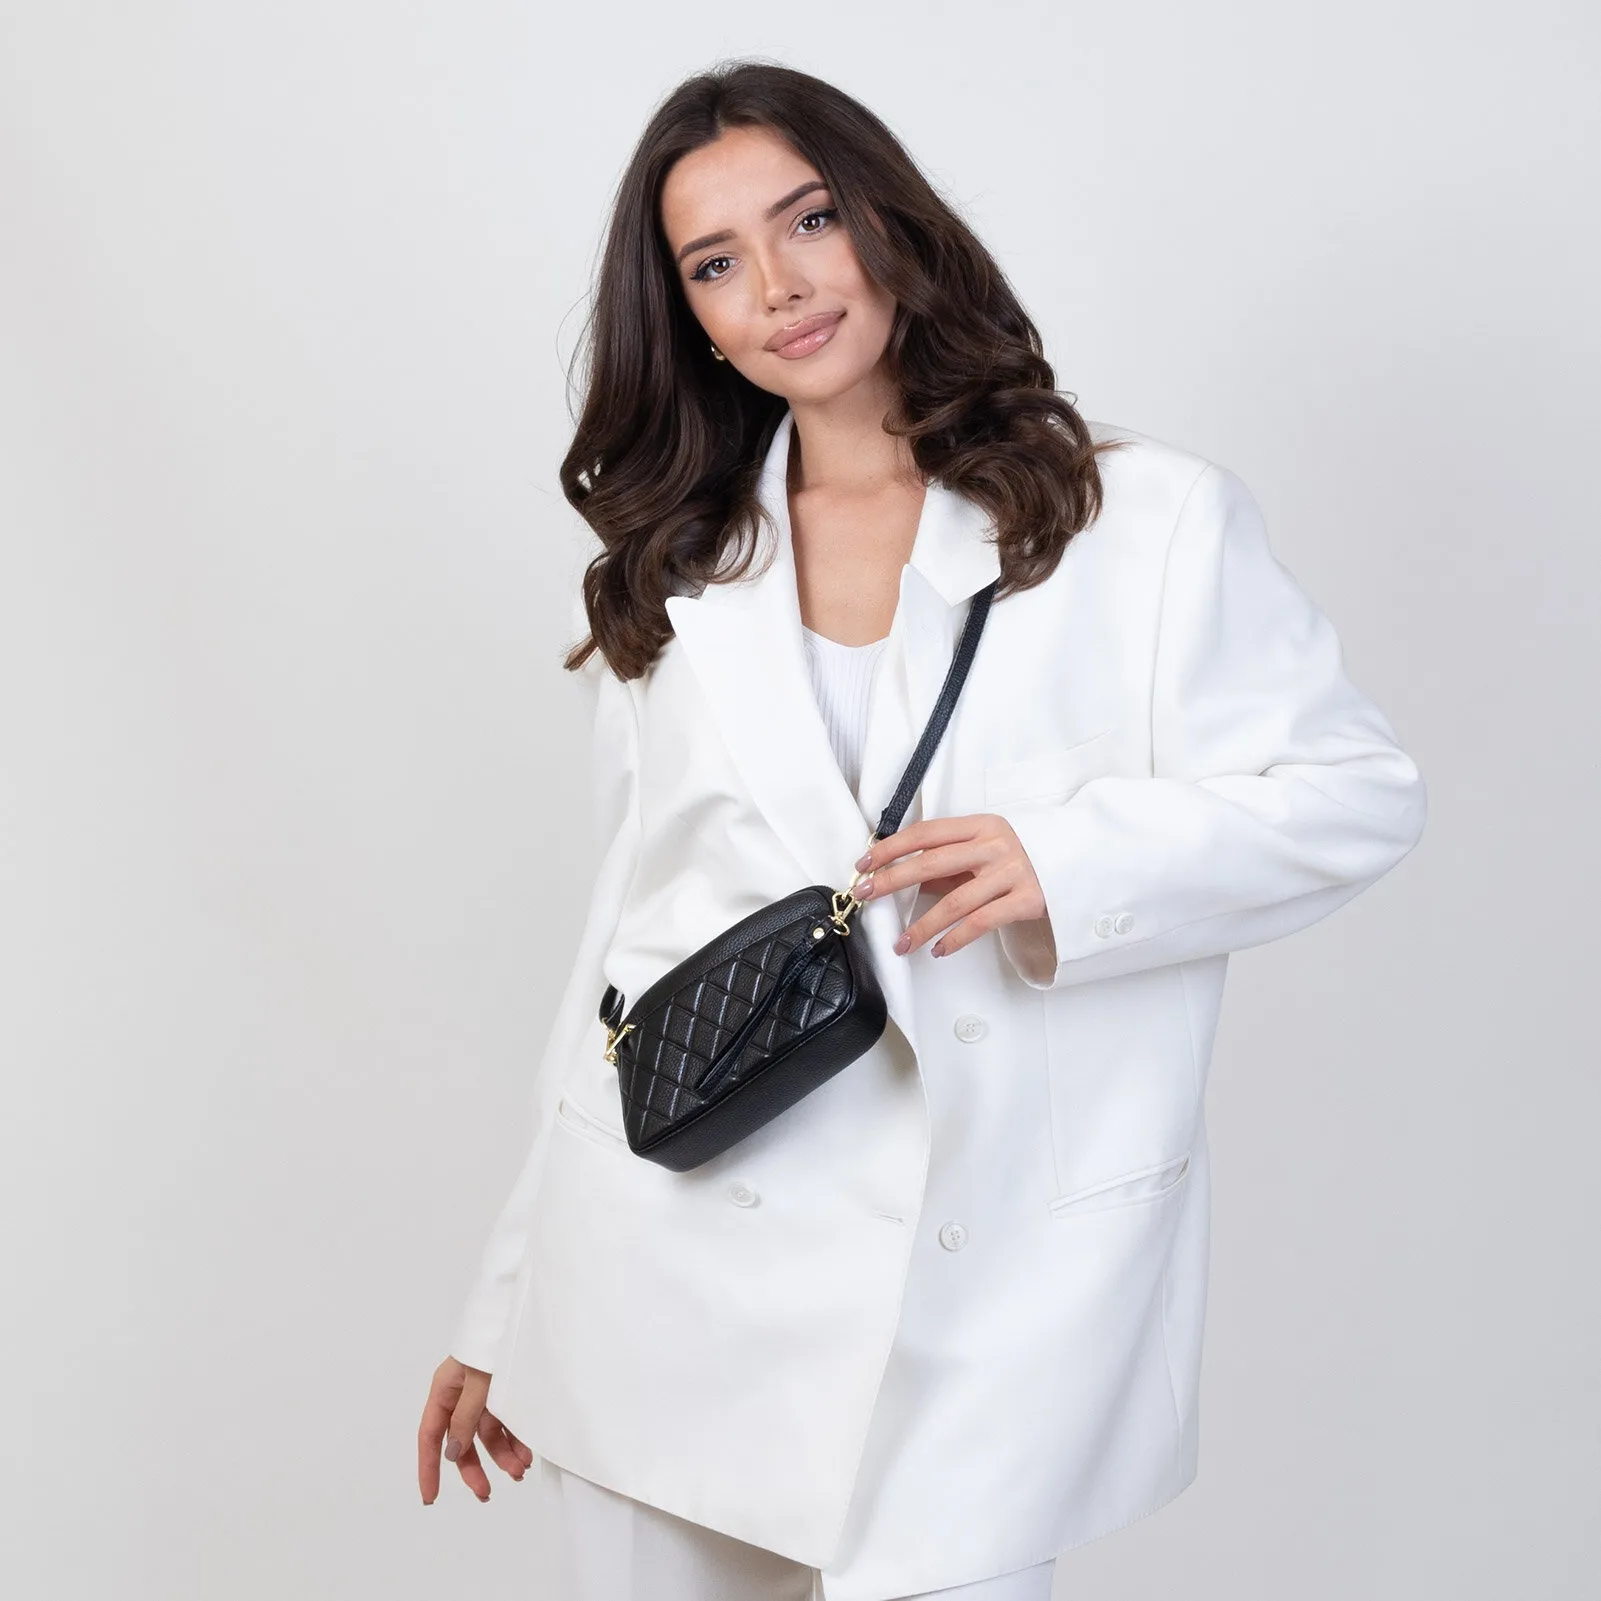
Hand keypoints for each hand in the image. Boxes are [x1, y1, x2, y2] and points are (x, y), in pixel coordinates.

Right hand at [416, 1355, 533, 1504]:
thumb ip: (466, 1417)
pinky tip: (526, 1454)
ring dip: (501, 1456)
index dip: (429, 1467)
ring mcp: (484, 1393)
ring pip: (487, 1435)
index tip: (430, 1497)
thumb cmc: (495, 1341)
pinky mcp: (505, 1391)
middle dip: (474, 1468)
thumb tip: (453, 1452)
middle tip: (486, 1494)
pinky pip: (506, 1423)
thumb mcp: (479, 1382)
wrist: (524, 1314)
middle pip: (461, 1440)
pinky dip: (515, 1440)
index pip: (430, 1435)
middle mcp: (461, 1393)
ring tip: (519, 1471)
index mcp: (445, 1388)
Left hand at [849, 813, 1051, 959]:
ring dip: (921, 925)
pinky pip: (981, 922)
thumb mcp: (987, 848)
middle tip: (865, 896)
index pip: (925, 833)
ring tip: (901, 943)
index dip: (891, 848)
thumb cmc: (1025, 856)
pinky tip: (938, 949)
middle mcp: (995, 845)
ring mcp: (1012, 872)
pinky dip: (955, 938)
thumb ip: (951, 861)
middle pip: (931, 863)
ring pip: (954, 901)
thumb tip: (904, 877)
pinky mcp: (1027, 900)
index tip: (864, 864)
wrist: (1083, 861)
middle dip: (892, 880)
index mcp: (980, 826)